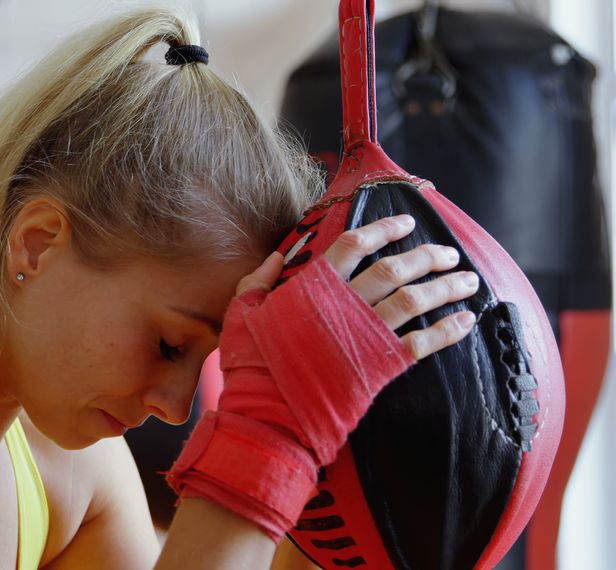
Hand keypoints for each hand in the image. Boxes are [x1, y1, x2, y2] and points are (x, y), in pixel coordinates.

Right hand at [169, 214, 469, 542]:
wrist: (268, 413)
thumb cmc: (250, 364)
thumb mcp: (242, 312)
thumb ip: (258, 280)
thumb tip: (279, 255)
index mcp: (311, 287)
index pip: (353, 245)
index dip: (382, 229)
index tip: (406, 222)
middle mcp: (343, 304)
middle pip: (393, 268)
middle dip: (426, 256)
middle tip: (449, 252)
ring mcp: (364, 334)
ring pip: (414, 300)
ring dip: (446, 287)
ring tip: (469, 280)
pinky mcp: (379, 365)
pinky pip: (422, 342)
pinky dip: (448, 330)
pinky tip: (466, 321)